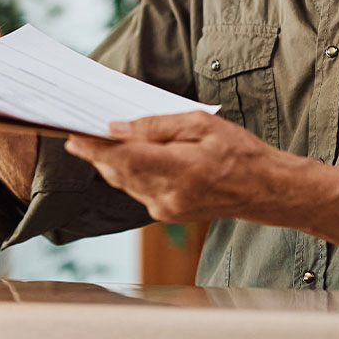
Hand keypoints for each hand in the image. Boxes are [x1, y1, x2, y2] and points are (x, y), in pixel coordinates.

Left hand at [63, 111, 293, 224]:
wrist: (266, 191)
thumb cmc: (240, 152)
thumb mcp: (202, 124)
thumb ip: (157, 126)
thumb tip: (118, 128)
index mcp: (179, 170)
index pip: (123, 160)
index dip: (94, 148)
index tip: (73, 135)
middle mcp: (168, 196)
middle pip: (117, 172)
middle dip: (95, 153)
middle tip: (76, 131)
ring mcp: (167, 209)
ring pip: (124, 183)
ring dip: (108, 163)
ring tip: (95, 140)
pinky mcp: (168, 214)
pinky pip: (137, 190)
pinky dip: (126, 173)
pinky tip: (124, 156)